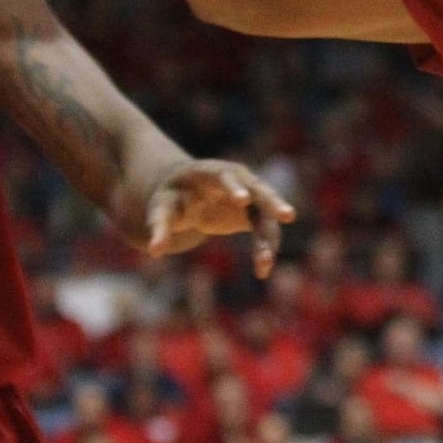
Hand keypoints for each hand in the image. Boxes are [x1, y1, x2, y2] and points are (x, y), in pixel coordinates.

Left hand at [143, 160, 295, 277]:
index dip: (234, 187)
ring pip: (267, 213)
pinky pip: (266, 229)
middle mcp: (238, 180)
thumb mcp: (161, 209)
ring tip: (264, 265)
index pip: (225, 175)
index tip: (243, 200)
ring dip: (270, 238)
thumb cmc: (171, 198)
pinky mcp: (255, 212)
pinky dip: (266, 248)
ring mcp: (251, 195)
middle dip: (273, 202)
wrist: (188, 194)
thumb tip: (155, 250)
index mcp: (210, 172)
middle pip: (259, 189)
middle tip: (288, 216)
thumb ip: (159, 227)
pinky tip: (262, 270)